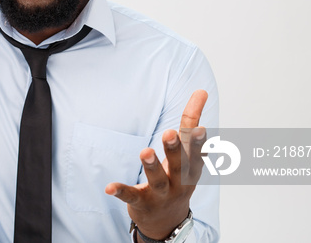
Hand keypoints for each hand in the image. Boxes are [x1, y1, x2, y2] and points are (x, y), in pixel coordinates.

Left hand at [105, 90, 208, 239]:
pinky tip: (109, 187)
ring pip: (158, 181)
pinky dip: (121, 191)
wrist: (168, 221)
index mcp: (191, 167)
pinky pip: (131, 196)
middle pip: (179, 166)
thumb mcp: (187, 152)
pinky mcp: (142, 203)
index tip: (200, 128)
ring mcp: (161, 194)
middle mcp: (179, 182)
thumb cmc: (178, 176)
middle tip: (169, 133)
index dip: (198, 141)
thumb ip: (190, 121)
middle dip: (175, 150)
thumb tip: (201, 90)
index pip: (195, 152)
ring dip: (152, 166)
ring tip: (145, 151)